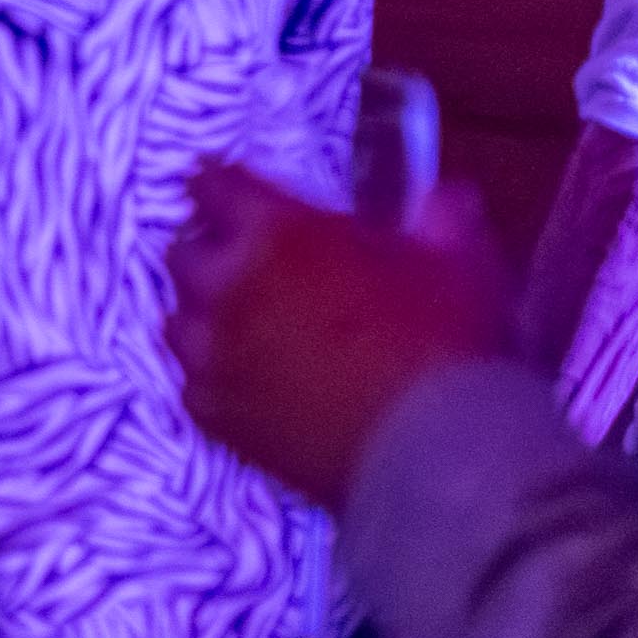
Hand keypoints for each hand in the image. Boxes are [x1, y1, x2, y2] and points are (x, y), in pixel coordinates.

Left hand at [165, 161, 508, 511]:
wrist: (430, 450)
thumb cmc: (444, 339)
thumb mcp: (458, 263)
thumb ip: (442, 219)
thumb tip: (444, 197)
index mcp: (273, 232)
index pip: (216, 187)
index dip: (221, 186)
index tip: (226, 188)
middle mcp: (225, 286)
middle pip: (185, 253)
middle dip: (210, 251)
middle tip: (245, 262)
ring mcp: (212, 354)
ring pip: (179, 320)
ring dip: (204, 314)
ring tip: (239, 324)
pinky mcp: (215, 415)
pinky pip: (195, 384)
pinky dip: (214, 377)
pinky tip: (245, 384)